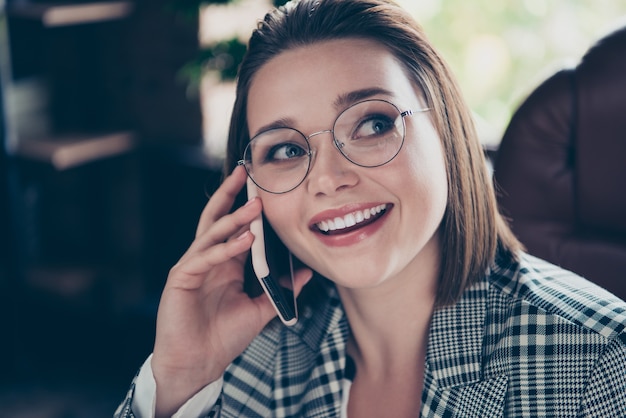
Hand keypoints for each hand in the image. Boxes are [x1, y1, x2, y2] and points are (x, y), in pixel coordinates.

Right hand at [151, 165, 311, 416]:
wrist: (197, 364)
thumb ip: (280, 290)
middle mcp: (206, 260)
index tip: (261, 188)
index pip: (233, 227)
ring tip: (254, 205)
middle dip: (230, 195)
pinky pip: (204, 258)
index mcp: (224, 264)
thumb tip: (306, 272)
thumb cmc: (223, 337)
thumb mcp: (260, 309)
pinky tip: (244, 240)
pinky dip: (224, 248)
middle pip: (216, 219)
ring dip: (233, 219)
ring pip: (211, 234)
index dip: (244, 206)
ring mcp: (192, 267)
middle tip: (246, 173)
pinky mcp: (180, 279)